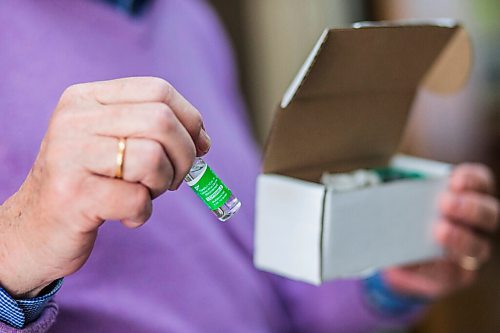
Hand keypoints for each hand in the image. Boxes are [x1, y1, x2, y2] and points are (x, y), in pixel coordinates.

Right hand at [0, 77, 210, 297]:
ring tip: (143, 195)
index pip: (158, 90)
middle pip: (161, 121)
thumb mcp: (113, 145)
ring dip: (161, 185)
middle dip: (184, 156)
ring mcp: (70, 156)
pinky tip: (125, 216)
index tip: (200, 145)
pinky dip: (142, 213)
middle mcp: (74, 119)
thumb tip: (204, 140)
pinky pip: (136, 199)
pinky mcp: (73, 195)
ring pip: (152, 158)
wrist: (33, 229)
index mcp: (86, 98)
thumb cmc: (86, 184)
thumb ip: (154, 132)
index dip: (190, 119)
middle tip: (172, 179)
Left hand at [383, 164, 498, 298]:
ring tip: (439, 231)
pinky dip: (442, 266)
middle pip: (488, 214)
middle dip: (470, 208)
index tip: (453, 179)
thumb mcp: (401, 203)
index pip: (480, 183)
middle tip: (445, 203)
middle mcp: (476, 224)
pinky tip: (429, 260)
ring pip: (479, 247)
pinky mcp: (457, 275)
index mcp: (466, 197)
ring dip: (461, 238)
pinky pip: (454, 273)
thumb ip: (399, 196)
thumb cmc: (402, 220)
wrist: (399, 258)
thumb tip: (378, 187)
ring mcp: (470, 252)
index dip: (471, 179)